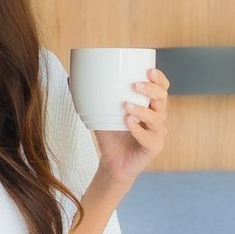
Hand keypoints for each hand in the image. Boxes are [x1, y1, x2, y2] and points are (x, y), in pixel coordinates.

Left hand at [94, 68, 169, 186]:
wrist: (111, 162)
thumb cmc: (110, 135)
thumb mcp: (99, 114)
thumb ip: (90, 98)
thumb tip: (71, 79)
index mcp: (149, 106)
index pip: (162, 89)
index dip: (159, 79)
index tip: (149, 71)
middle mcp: (157, 118)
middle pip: (163, 99)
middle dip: (152, 90)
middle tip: (136, 85)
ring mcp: (157, 133)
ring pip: (156, 118)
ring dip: (142, 110)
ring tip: (126, 105)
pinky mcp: (154, 147)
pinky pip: (149, 137)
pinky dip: (138, 129)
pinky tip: (128, 123)